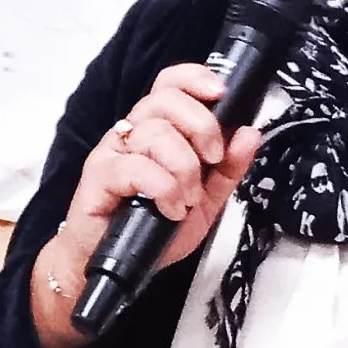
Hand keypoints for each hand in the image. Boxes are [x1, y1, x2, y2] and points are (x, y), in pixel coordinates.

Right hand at [28, 63, 261, 347]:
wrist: (116, 268)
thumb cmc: (154, 229)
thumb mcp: (206, 201)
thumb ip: (229, 168)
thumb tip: (249, 133)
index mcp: (157, 129)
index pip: (170, 84)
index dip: (195, 79)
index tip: (221, 93)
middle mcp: (132, 133)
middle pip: (166, 100)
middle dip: (201, 126)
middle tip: (212, 159)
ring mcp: (112, 152)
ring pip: (155, 133)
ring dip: (184, 168)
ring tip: (188, 198)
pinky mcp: (98, 176)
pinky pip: (137, 166)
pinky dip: (163, 188)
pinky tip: (169, 208)